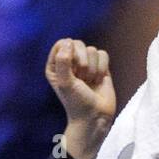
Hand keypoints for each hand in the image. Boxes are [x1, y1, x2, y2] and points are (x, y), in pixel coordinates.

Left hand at [46, 39, 115, 158]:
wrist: (95, 116)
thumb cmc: (76, 103)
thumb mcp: (65, 83)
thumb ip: (63, 62)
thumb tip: (68, 42)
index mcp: (55, 66)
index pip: (62, 43)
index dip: (69, 52)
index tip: (71, 68)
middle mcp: (69, 62)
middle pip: (78, 43)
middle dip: (82, 61)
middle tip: (81, 79)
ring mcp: (85, 63)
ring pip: (92, 49)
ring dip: (92, 69)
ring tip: (89, 83)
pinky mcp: (99, 66)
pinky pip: (103, 54)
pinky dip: (102, 68)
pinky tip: (98, 80)